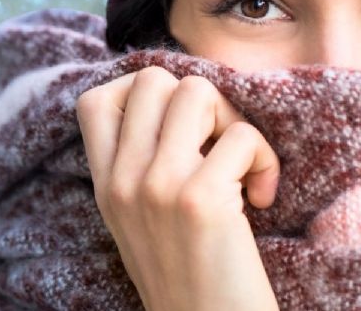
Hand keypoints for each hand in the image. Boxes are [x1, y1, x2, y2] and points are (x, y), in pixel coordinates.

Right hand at [76, 66, 280, 310]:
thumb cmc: (190, 281)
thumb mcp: (140, 222)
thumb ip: (140, 169)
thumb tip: (178, 102)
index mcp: (106, 187)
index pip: (96, 101)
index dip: (141, 94)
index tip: (177, 128)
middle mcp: (123, 181)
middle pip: (153, 79)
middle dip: (198, 101)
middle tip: (217, 146)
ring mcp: (158, 187)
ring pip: (197, 91)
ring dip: (233, 121)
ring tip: (241, 167)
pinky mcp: (201, 200)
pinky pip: (243, 136)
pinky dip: (265, 161)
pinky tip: (261, 198)